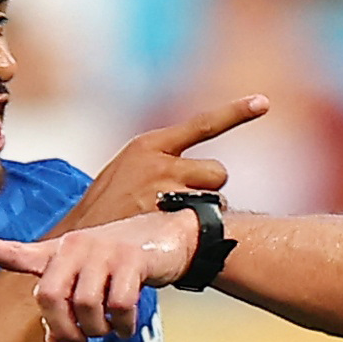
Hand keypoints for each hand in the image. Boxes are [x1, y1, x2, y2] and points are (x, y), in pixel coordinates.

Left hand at [0, 209, 195, 341]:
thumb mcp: (92, 285)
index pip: (17, 252)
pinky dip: (123, 325)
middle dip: (63, 328)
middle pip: (50, 297)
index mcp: (60, 253)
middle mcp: (75, 247)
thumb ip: (68, 312)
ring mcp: (103, 251)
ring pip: (87, 306)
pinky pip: (119, 306)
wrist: (170, 237)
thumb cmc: (124, 263)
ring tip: (109, 330)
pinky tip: (126, 325)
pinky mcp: (132, 260)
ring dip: (98, 330)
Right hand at [68, 95, 268, 226]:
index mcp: (150, 145)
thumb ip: (164, 163)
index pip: (203, 124)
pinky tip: (172, 235)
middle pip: (219, 172)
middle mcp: (160, 162)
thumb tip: (208, 175)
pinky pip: (203, 223)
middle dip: (210, 189)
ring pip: (216, 199)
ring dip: (206, 211)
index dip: (236, 112)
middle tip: (186, 204)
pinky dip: (195, 231)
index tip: (263, 102)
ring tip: (177, 220)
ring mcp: (164, 191)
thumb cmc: (110, 206)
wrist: (80, 239)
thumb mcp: (129, 170)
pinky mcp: (167, 219)